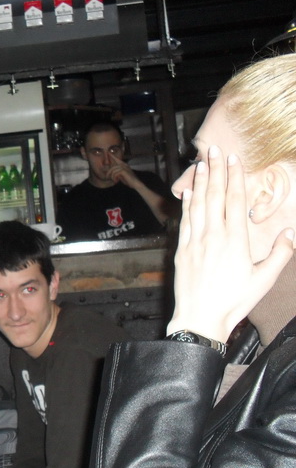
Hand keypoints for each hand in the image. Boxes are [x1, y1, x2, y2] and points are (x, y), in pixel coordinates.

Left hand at [106, 151, 139, 188]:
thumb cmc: (128, 180)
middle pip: (113, 167)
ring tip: (114, 180)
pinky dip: (114, 178)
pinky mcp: (124, 171)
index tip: (108, 152)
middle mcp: (124, 165)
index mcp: (124, 165)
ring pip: (113, 170)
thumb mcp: (121, 175)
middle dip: (109, 172)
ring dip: (112, 176)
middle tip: (108, 177)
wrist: (135, 184)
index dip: (112, 156)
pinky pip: (115, 173)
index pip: (117, 159)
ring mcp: (124, 167)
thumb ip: (117, 172)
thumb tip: (110, 172)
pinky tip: (116, 181)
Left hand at [167, 145, 294, 341]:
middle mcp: (213, 236)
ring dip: (200, 181)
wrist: (200, 317)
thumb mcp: (264, 279)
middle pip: (214, 196)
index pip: (234, 201)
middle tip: (214, 150)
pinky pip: (184, 221)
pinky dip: (186, 203)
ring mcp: (195, 242)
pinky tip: (187, 191)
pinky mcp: (182, 250)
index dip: (234, 178)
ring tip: (201, 162)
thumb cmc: (234, 301)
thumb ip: (280, 253)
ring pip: (197, 205)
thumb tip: (289, 231)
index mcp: (235, 240)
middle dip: (215, 170)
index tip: (234, 160)